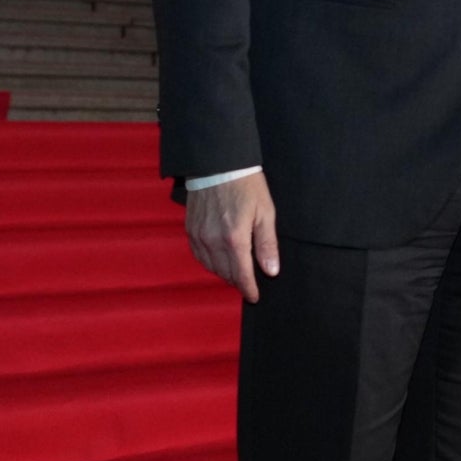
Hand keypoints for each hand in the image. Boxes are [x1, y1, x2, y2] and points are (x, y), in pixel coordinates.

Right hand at [186, 171, 280, 302]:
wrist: (218, 164)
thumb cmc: (246, 185)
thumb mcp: (265, 212)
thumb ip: (267, 244)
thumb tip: (271, 271)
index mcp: (235, 238)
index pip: (241, 275)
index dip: (248, 289)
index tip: (254, 297)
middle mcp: (213, 241)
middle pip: (225, 273)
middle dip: (238, 281)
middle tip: (248, 283)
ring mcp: (199, 236)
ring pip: (211, 267)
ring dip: (224, 273)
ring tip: (235, 271)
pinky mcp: (190, 229)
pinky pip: (199, 255)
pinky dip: (209, 262)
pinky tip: (218, 259)